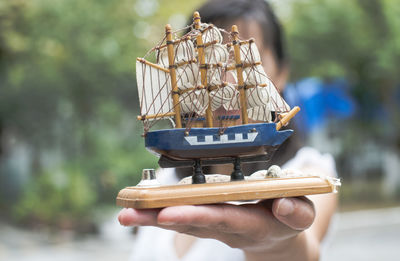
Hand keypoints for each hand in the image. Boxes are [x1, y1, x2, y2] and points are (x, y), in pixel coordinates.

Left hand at [118, 197, 317, 260]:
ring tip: (124, 213)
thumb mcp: (302, 214)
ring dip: (151, 218)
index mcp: (252, 224)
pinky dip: (157, 213)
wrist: (276, 236)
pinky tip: (138, 207)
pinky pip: (180, 216)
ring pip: (180, 221)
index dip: (197, 216)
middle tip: (129, 215)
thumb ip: (297, 211)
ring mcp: (213, 226)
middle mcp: (226, 228)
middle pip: (191, 223)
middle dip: (160, 219)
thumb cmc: (289, 219)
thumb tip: (284, 206)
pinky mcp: (205, 221)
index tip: (169, 212)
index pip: (223, 219)